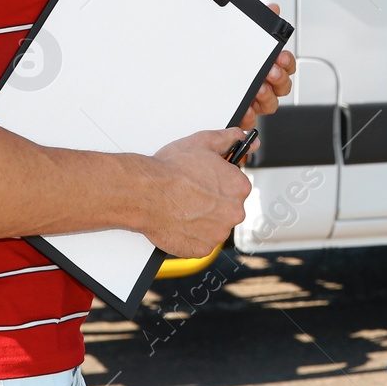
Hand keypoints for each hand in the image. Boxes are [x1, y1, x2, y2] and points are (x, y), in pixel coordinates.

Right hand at [145, 128, 254, 256]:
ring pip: (215, 225)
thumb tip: (240, 136)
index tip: (207, 181)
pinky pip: (202, 242)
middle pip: (228, 207)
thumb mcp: (203, 142)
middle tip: (192, 193)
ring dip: (203, 219)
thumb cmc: (171, 170)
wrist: (146, 193)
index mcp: (239, 187)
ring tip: (183, 206)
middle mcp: (235, 212)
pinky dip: (192, 234)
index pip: (237, 185)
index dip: (220, 182)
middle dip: (213, 201)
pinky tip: (180, 221)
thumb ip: (228, 138)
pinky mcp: (203, 249)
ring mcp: (219, 233)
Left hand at [238, 2, 293, 132]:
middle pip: (282, 86)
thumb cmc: (226, 53)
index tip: (281, 56)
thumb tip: (272, 9)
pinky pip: (250, 119)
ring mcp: (254, 99)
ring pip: (270, 104)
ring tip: (259, 89)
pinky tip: (246, 108)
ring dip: (267, 96)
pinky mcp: (241, 112)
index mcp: (267, 64)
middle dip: (279, 79)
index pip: (286, 65)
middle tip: (271, 72)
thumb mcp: (241, 34)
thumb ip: (257, 23)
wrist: (199, 66)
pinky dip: (250, 115)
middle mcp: (264, 83)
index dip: (287, 62)